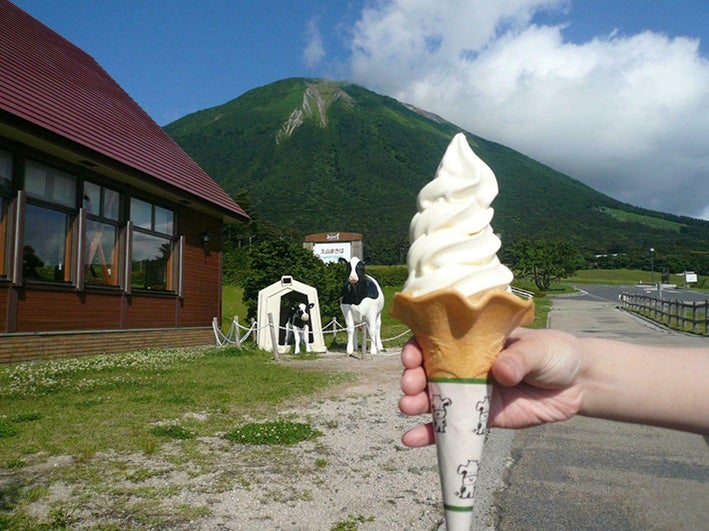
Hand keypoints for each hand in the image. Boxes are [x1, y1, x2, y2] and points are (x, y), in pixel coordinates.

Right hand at [399, 328, 585, 446]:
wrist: (577, 384)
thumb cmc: (555, 354)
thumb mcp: (539, 350)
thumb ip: (519, 359)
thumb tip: (501, 372)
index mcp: (475, 342)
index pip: (437, 340)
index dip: (419, 347)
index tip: (412, 356)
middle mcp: (466, 366)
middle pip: (429, 370)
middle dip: (413, 377)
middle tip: (411, 385)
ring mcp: (472, 393)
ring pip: (435, 398)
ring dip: (416, 403)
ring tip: (408, 407)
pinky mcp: (481, 418)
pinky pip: (452, 426)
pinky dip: (431, 434)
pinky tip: (411, 439)